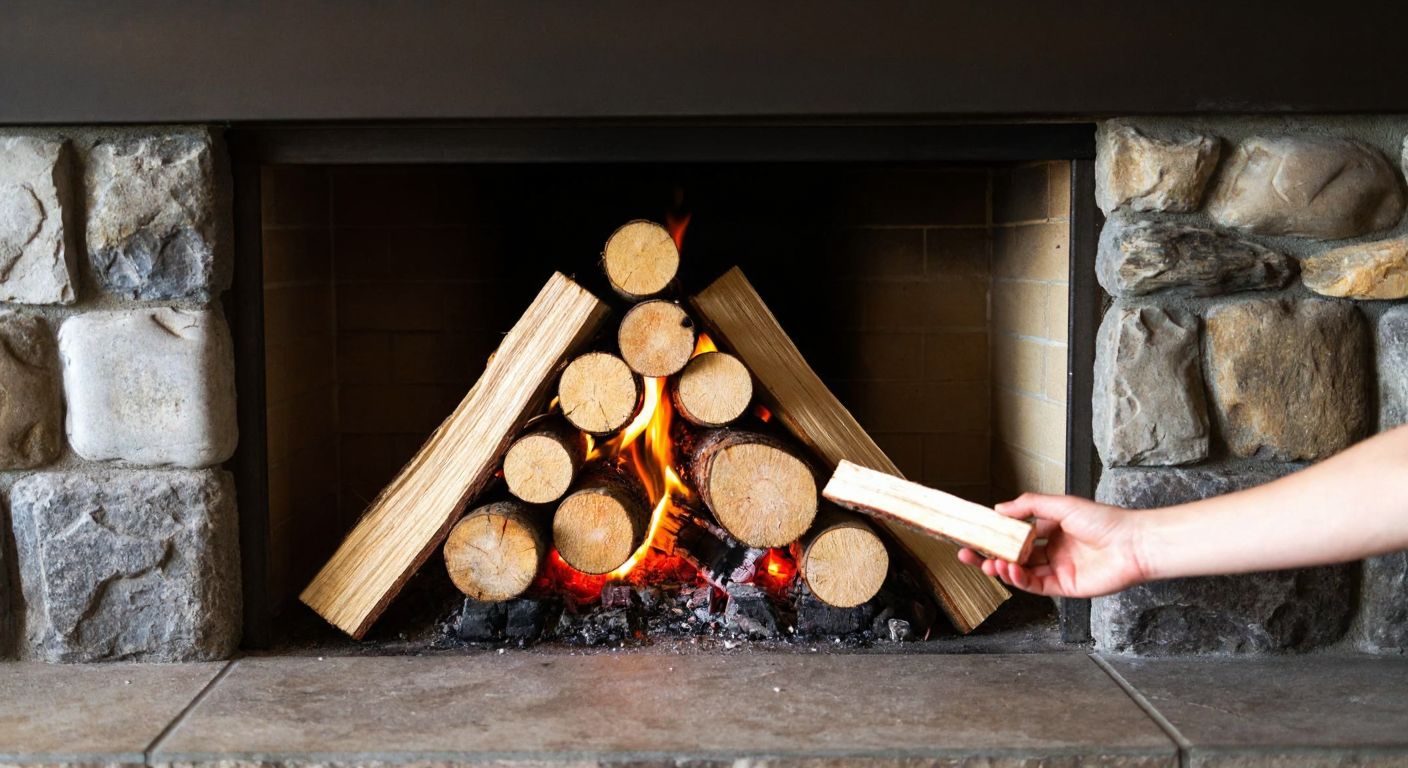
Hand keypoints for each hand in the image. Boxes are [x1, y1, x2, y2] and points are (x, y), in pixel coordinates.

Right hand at [957, 493, 1148, 597]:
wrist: (1133, 544)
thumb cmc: (1106, 521)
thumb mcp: (1062, 505)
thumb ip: (1030, 506)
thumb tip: (1000, 509)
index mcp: (1053, 530)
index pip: (1017, 534)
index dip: (997, 535)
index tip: (976, 532)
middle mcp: (1053, 550)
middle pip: (1014, 555)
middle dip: (990, 555)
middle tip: (967, 553)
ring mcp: (1058, 569)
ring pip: (1021, 572)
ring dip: (1001, 568)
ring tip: (987, 563)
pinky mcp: (1064, 587)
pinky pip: (1035, 585)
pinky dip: (1019, 579)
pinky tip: (1008, 570)